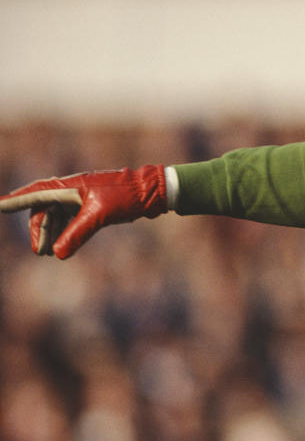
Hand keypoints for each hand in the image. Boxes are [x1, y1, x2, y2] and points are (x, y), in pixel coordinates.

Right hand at [0, 166, 166, 258]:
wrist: (153, 192)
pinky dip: (65, 233)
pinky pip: (70, 220)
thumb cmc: (126, 196)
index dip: (15, 201)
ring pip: (57, 216)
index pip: (35, 193)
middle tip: (40, 252)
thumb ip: (77, 234)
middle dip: (39, 230)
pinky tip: (64, 247)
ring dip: (52, 234)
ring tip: (50, 253)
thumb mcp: (99, 215)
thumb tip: (56, 254)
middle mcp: (72, 189)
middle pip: (44, 209)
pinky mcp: (91, 206)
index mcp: (70, 185)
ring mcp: (82, 197)